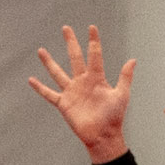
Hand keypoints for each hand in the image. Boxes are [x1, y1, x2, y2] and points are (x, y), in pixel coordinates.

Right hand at [29, 24, 134, 163]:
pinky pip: (49, 94)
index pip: (94, 55)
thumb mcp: (121, 94)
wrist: (103, 136)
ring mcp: (72, 92)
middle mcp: (82, 82)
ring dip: (49, 62)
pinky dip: (40, 88)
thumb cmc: (114, 117)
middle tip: (66, 28)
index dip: (93, 41)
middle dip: (70, 42)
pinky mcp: (64, 104)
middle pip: (75, 57)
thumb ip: (125, 77)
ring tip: (41, 51)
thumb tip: (133, 60)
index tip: (91, 28)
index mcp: (97, 78)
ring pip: (58, 73)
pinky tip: (31, 80)